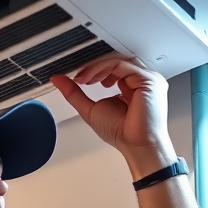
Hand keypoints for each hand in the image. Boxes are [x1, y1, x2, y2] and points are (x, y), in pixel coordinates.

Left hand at [51, 57, 176, 177]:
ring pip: (117, 62)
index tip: (78, 77)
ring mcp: (146, 80)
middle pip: (115, 63)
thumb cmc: (121, 133)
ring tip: (84, 79)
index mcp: (131, 87)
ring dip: (97, 68)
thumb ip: (74, 93)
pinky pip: (123, 66)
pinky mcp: (149, 80)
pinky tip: (94, 79)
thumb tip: (58, 79)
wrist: (135, 145)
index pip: (112, 69)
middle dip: (93, 68)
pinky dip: (104, 69)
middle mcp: (140, 82)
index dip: (93, 70)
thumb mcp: (90, 109)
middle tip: (78, 77)